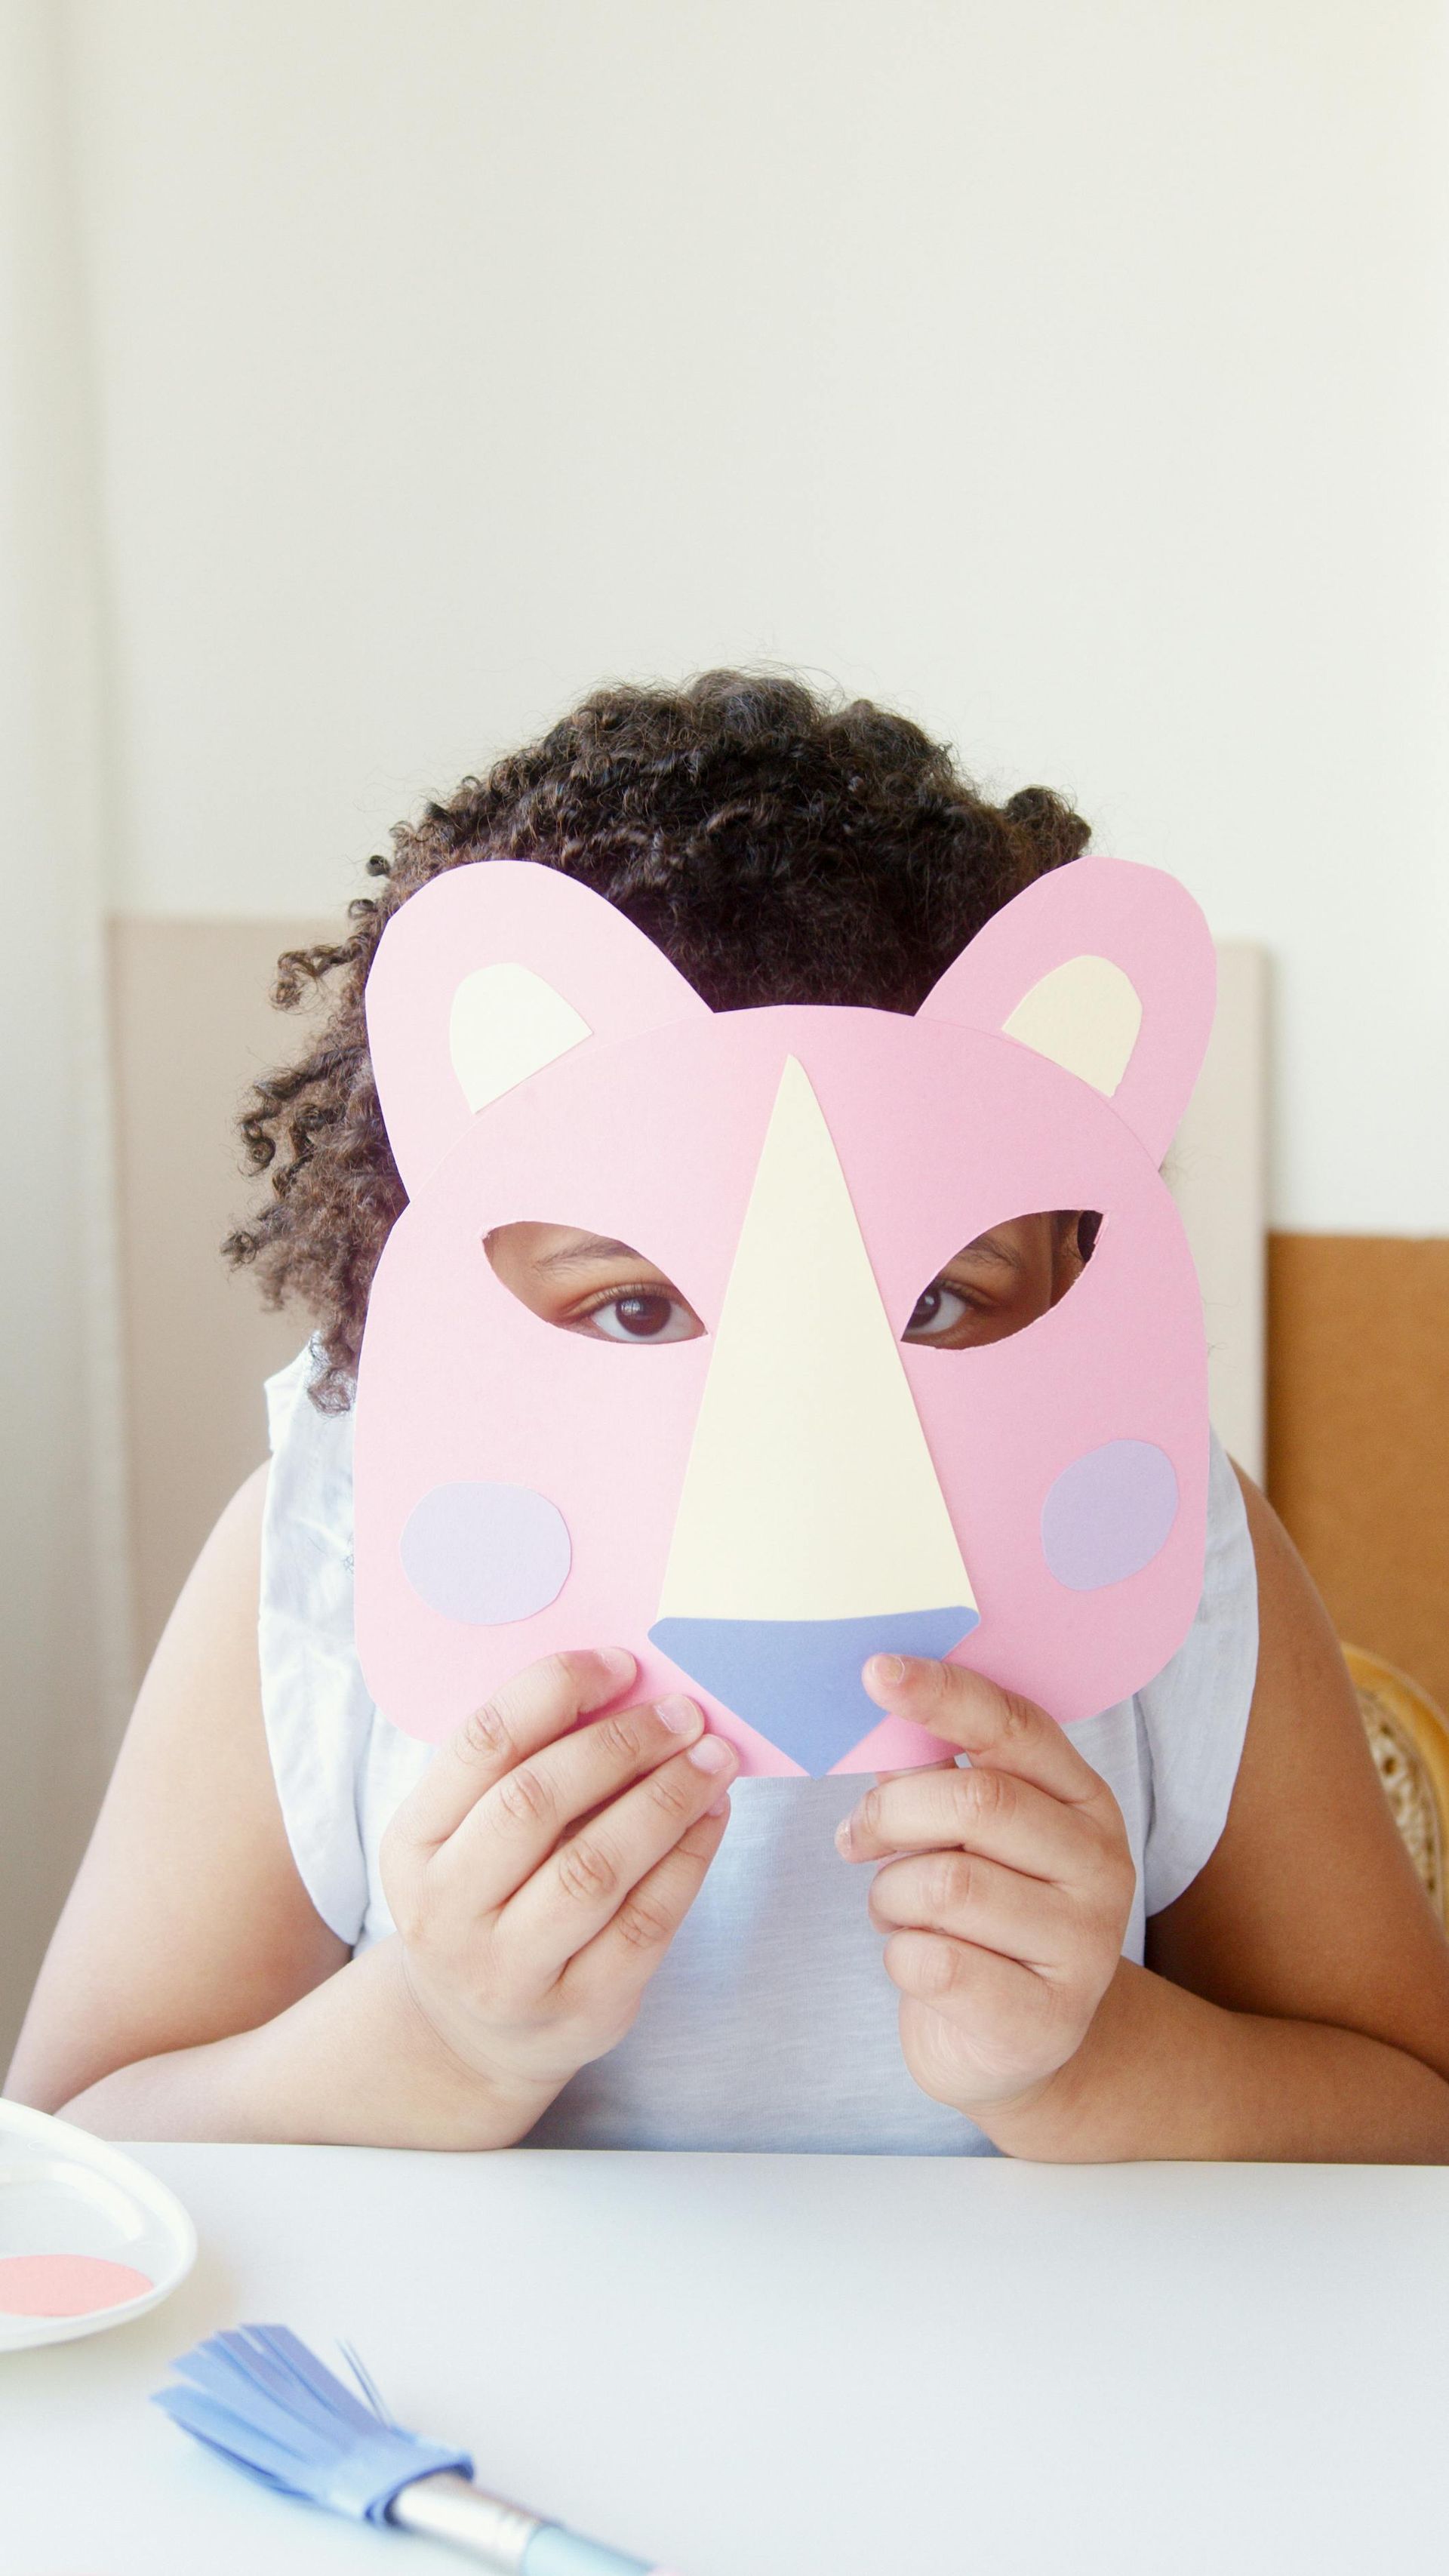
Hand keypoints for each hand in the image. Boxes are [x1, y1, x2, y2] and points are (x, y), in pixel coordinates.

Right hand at [381, 1649, 735, 2111]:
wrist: (478, 2033)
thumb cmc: (489, 1899)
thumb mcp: (468, 1835)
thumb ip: (524, 1766)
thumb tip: (630, 1687)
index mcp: (413, 1844)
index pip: (481, 1744)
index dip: (555, 1691)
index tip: (622, 1665)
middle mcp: (447, 1911)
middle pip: (537, 1803)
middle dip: (623, 1745)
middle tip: (684, 1713)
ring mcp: (509, 1971)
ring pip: (595, 1867)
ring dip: (666, 1799)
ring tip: (713, 1757)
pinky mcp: (580, 2010)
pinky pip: (646, 1924)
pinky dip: (689, 1860)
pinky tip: (713, 1817)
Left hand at [836, 1655, 1133, 2130]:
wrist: (1015, 2045)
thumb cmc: (982, 1920)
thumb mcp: (969, 1837)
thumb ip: (938, 1773)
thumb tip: (882, 1701)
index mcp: (1084, 1800)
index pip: (1016, 1727)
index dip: (944, 1694)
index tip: (876, 1671)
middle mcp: (1101, 1864)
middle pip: (976, 1802)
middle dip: (892, 1814)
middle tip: (855, 1837)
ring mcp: (1084, 1946)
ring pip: (948, 1884)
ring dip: (891, 1895)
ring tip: (897, 1911)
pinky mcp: (1045, 2019)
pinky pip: (935, 1962)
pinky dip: (899, 1955)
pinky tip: (913, 1961)